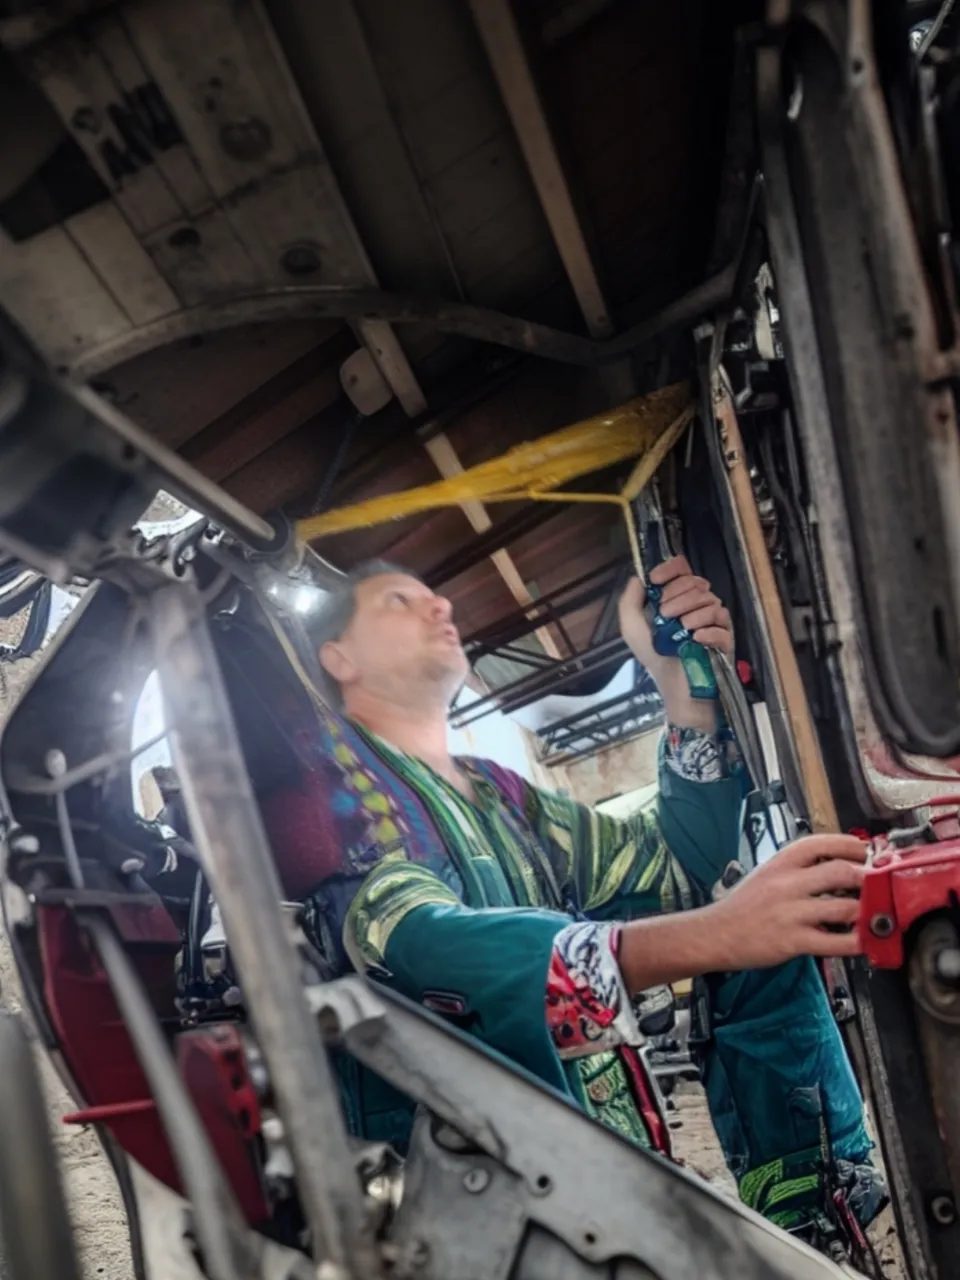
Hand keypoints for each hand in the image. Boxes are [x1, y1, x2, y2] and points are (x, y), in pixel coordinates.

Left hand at [617, 556, 732, 728]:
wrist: (676, 691)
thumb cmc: (656, 658)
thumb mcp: (633, 629)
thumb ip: (630, 601)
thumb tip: (638, 576)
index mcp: (677, 598)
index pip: (682, 570)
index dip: (671, 569)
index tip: (657, 579)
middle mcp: (698, 605)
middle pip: (696, 583)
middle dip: (678, 595)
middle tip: (665, 614)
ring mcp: (714, 622)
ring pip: (711, 602)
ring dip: (691, 613)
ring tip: (681, 630)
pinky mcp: (726, 640)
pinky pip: (722, 626)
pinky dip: (708, 631)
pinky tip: (696, 640)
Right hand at [706, 834, 866, 967]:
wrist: (716, 933)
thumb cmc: (744, 904)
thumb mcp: (767, 874)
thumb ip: (798, 869)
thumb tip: (838, 865)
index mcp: (780, 863)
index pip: (821, 843)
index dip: (850, 844)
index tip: (866, 851)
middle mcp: (787, 884)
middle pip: (840, 872)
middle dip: (867, 878)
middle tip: (878, 884)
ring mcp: (791, 913)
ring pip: (844, 908)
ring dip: (866, 912)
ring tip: (875, 914)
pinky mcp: (793, 941)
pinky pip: (835, 943)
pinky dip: (856, 942)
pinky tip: (863, 941)